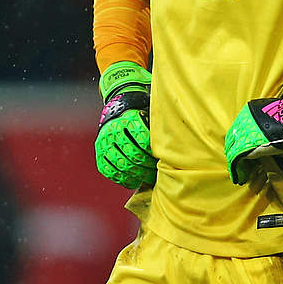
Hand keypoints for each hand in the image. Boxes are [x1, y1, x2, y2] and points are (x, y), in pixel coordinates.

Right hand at [95, 61, 156, 188]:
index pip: (143, 141)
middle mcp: (115, 129)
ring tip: (146, 179)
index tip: (162, 161)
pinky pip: (108, 168)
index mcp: (130, 118)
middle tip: (156, 174)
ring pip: (121, 164)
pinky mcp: (99, 149)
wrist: (119, 102)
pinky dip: (120, 177)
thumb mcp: (152, 110)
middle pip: (133, 155)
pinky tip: (132, 181)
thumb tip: (182, 137)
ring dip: (135, 174)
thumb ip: (161, 124)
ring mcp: (105, 140)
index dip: (154, 155)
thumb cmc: (143, 109)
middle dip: (146, 167)